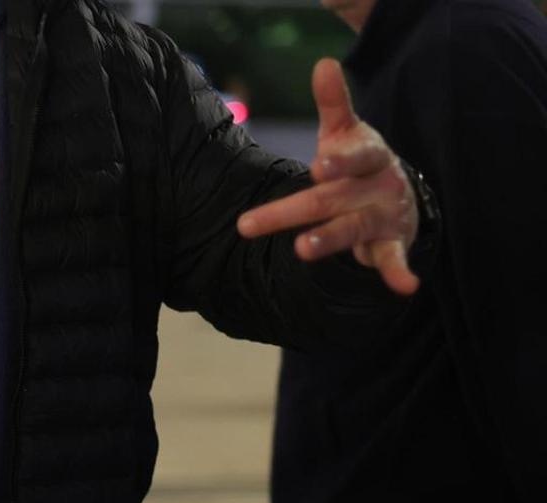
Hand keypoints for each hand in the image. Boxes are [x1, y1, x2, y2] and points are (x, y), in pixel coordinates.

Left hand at [237, 58, 419, 295]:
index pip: (355, 157)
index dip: (339, 161)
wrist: (401, 193)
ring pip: (353, 229)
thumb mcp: (347, 131)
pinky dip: (399, 272)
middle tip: (249, 223)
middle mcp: (379, 185)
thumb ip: (334, 102)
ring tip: (302, 250)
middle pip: (329, 200)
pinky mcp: (391, 242)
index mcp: (369, 155)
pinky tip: (405, 286)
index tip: (318, 167)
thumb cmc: (359, 161)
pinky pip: (393, 257)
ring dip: (329, 240)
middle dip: (289, 212)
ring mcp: (384, 215)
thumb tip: (323, 63)